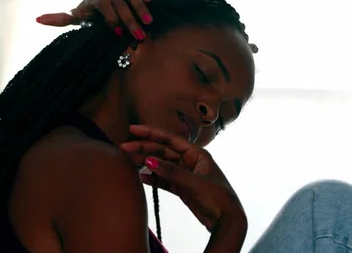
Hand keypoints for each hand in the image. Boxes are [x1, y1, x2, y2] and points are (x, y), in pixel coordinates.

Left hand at [35, 0, 152, 39]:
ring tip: (147, 22)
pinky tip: (151, 1)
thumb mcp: (76, 18)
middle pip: (118, 1)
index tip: (118, 34)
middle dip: (128, 19)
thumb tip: (36, 19)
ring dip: (140, 8)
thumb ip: (60, 19)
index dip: (111, 18)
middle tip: (138, 35)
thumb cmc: (90, 16)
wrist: (106, 7)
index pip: (103, 4)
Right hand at [120, 125, 246, 232]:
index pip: (170, 139)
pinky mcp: (181, 188)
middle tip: (124, 148)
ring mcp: (185, 175)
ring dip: (145, 163)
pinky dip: (152, 178)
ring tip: (127, 160)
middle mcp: (190, 161)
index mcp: (197, 154)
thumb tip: (148, 161)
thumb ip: (171, 172)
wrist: (228, 220)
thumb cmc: (218, 198)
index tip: (133, 129)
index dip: (150, 133)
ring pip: (160, 165)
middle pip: (162, 151)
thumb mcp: (195, 183)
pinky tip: (140, 176)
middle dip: (143, 148)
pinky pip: (163, 180)